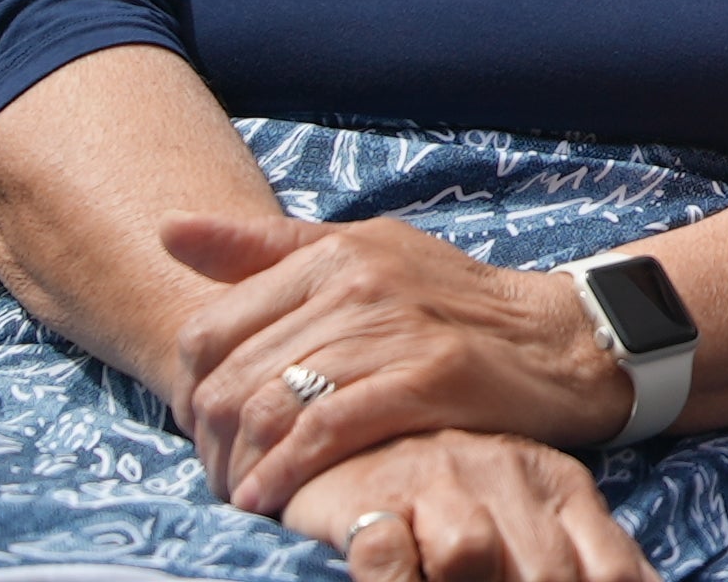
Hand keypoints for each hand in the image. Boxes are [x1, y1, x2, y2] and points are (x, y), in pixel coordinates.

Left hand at [166, 212, 632, 516]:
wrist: (559, 340)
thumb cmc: (451, 306)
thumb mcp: (366, 255)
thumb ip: (267, 249)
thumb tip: (168, 231)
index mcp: (335, 251)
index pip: (210, 328)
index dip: (190, 389)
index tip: (204, 426)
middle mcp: (359, 281)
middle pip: (234, 377)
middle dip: (210, 439)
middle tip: (217, 472)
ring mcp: (395, 327)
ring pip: (272, 406)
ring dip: (241, 465)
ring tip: (241, 490)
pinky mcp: (428, 376)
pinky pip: (325, 432)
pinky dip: (285, 473)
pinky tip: (269, 497)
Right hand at [286, 428, 652, 581]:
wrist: (370, 436)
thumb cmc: (465, 492)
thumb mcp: (542, 512)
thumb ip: (593, 553)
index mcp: (562, 486)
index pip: (611, 568)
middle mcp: (507, 479)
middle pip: (545, 572)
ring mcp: (438, 486)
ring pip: (469, 552)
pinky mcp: (372, 502)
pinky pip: (387, 552)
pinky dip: (397, 579)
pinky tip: (406, 577)